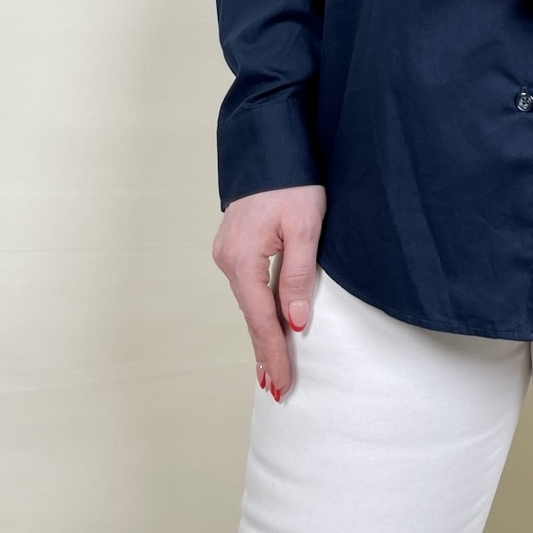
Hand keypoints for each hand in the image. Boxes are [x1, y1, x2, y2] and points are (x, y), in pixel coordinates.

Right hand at [212, 184, 326, 402]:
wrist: (271, 143)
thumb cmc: (293, 180)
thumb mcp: (304, 226)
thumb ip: (297, 276)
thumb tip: (296, 323)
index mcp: (242, 260)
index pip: (261, 320)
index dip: (274, 354)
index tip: (283, 386)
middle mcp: (228, 259)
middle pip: (251, 316)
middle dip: (266, 353)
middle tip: (277, 390)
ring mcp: (229, 251)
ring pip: (249, 302)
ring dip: (262, 334)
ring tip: (273, 369)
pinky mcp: (237, 243)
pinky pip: (249, 287)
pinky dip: (259, 310)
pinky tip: (267, 324)